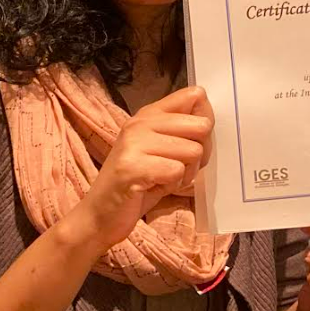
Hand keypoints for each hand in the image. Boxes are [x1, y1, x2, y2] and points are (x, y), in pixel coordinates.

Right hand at [68, 86, 213, 253]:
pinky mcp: (132, 167)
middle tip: (180, 167)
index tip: (195, 139)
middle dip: (201, 152)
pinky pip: (177, 171)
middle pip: (201, 126)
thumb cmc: (139, 183)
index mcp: (149, 114)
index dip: (206, 120)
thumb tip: (209, 119)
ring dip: (186, 172)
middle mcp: (140, 123)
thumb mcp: (163, 150)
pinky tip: (155, 187)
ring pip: (193, 151)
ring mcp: (134, 143)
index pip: (194, 96)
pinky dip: (173, 184)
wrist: (100, 215)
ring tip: (164, 178)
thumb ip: (184, 132)